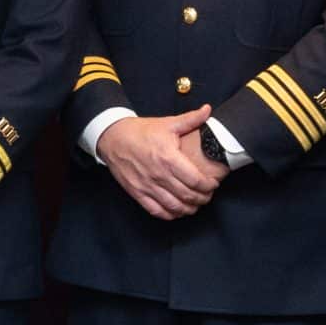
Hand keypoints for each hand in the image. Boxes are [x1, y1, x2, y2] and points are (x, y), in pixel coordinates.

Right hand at [101, 106, 226, 219]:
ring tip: (196, 204)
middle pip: (188, 196)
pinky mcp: (137, 192)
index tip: (213, 184)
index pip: (196, 180)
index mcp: (168, 158)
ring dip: (189, 209)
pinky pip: (157, 211)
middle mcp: (159, 175)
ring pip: (174, 206)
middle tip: (208, 195)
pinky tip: (177, 210)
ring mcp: (147, 186)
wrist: (112, 137)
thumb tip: (208, 110)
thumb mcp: (167, 123)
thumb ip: (191, 119)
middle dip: (203, 198)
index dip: (209, 186)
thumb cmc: (140, 131)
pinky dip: (170, 214)